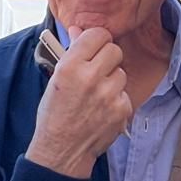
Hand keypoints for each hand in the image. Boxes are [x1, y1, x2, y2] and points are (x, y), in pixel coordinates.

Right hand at [25, 28, 131, 178]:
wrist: (62, 150)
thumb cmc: (55, 113)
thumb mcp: (56, 79)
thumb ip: (71, 53)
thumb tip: (79, 30)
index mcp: (70, 66)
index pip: (98, 34)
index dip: (97, 39)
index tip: (95, 46)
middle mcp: (91, 77)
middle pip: (115, 50)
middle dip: (107, 58)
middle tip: (96, 70)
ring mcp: (109, 94)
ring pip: (121, 72)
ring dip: (112, 79)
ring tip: (96, 94)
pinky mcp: (122, 109)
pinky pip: (125, 93)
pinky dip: (116, 99)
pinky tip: (102, 108)